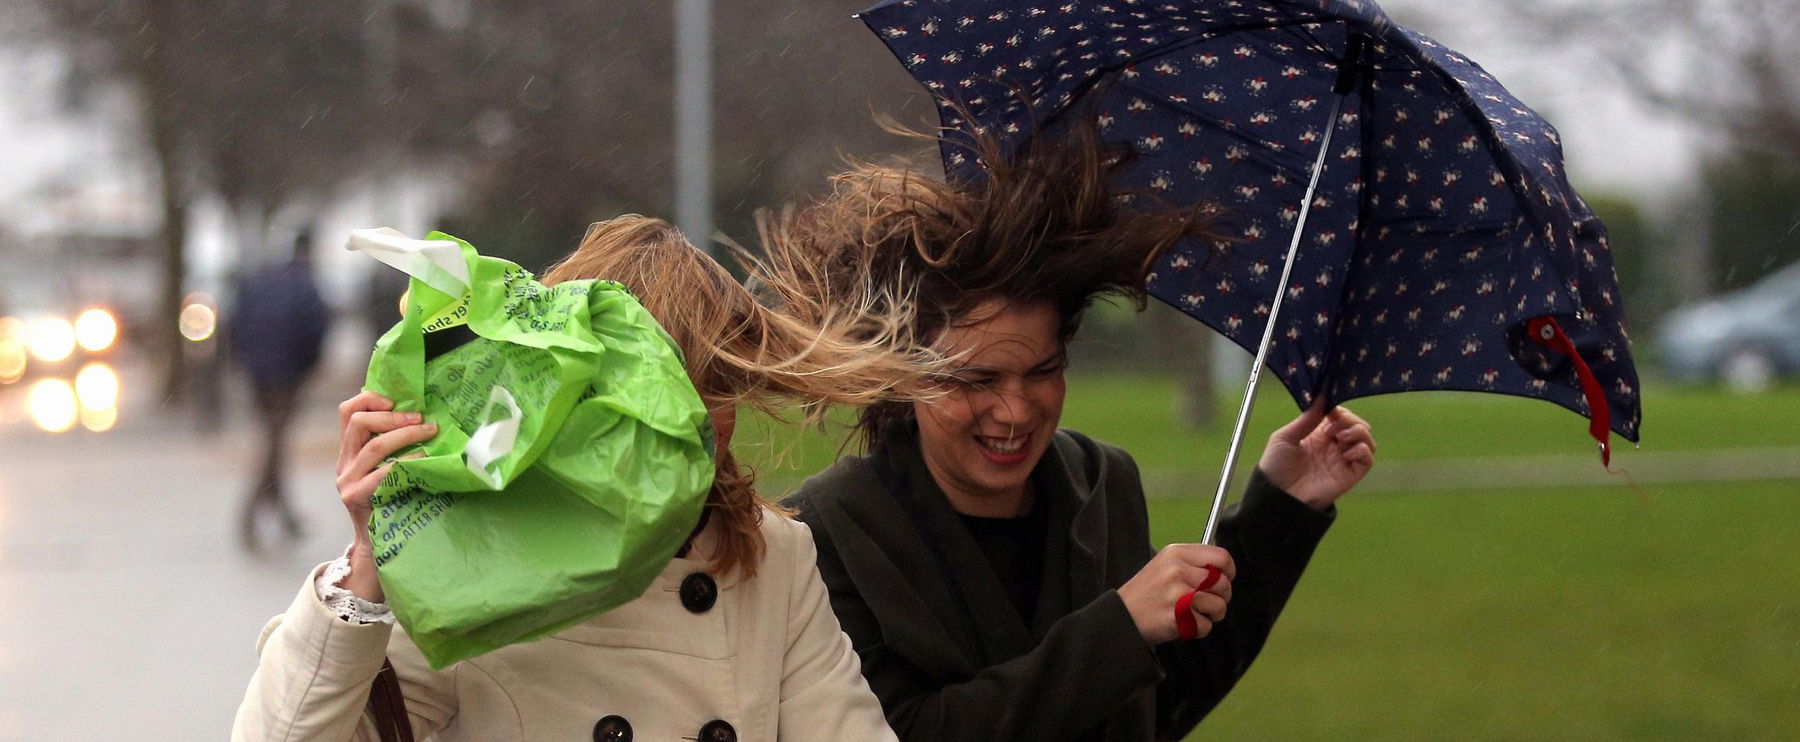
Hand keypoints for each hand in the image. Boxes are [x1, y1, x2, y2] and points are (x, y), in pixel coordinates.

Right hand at [335, 391, 436, 600]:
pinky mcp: (356, 498)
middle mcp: (344, 464)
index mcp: (349, 451)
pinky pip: (381, 474)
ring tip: (429, 432)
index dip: (368, 399)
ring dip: (404, 435)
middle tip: (421, 419)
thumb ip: (396, 448)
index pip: (346, 412)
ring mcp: (347, 481)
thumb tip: (428, 417)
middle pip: (356, 423)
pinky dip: (405, 463)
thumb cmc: (394, 504)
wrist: (379, 548)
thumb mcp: (391, 470)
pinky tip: (424, 460)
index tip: (396, 400)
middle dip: (391, 416)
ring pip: (371, 447)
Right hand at [1117, 544, 1235, 643]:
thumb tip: (1223, 570)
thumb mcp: (1164, 564)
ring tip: (1194, 614)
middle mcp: (1178, 570)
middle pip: (1223, 583)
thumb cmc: (1146, 592)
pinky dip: (1198, 629)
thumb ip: (1192, 563)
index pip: (1221, 557)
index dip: (1229, 571)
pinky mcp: (1176, 616)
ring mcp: (1177, 593)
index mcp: (1176, 553)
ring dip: (1211, 615)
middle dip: (1222, 597)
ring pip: (1218, 605)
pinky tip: (1184, 623)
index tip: (1225, 579)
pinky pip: (1206, 625)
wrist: (1121, 615)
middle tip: (1207, 602)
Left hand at [1258, 398, 1374, 509]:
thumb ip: (1306, 419)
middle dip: (1349, 419)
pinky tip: (1344, 453)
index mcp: (1318, 435)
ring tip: (1339, 438)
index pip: (1340, 415)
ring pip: (1367, 439)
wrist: (1277, 495)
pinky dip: (1362, 450)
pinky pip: (1368, 459)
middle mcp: (1334, 446)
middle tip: (1333, 424)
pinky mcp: (1350, 474)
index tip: (1330, 409)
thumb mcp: (1285, 437)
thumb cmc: (1276, 467)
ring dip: (1357, 431)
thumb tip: (1322, 397)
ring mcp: (1343, 460)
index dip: (1339, 409)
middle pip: (1357, 424)